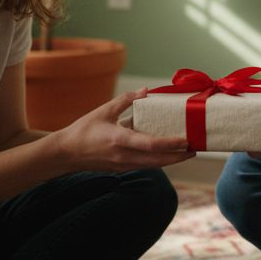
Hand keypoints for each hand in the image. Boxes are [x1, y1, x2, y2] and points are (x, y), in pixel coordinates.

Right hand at [52, 88, 193, 171]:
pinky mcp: (121, 168)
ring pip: (153, 165)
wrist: (65, 154)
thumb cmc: (82, 131)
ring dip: (170, 160)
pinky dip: (158, 160)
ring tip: (185, 152)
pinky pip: (145, 165)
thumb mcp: (103, 110)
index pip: (150, 145)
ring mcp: (123, 165)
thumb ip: (125, 101)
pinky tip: (165, 153)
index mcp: (119, 140)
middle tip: (195, 148)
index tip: (186, 140)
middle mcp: (124, 156)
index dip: (170, 144)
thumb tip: (145, 91)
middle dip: (178, 156)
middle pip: (158, 161)